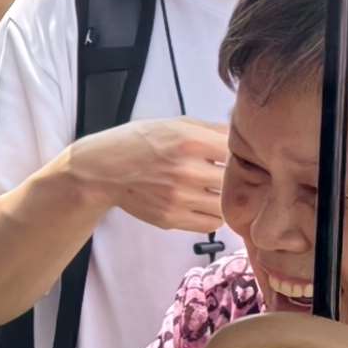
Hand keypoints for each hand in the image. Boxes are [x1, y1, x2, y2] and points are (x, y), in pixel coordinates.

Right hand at [65, 117, 229, 235]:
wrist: (103, 170)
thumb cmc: (139, 143)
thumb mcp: (174, 123)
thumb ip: (210, 128)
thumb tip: (242, 132)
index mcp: (189, 141)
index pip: (237, 150)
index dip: (243, 154)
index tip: (241, 156)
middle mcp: (186, 170)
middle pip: (235, 180)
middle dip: (238, 178)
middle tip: (235, 176)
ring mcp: (179, 198)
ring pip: (226, 205)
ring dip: (225, 198)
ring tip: (215, 190)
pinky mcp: (171, 219)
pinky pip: (210, 223)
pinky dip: (213, 215)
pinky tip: (204, 203)